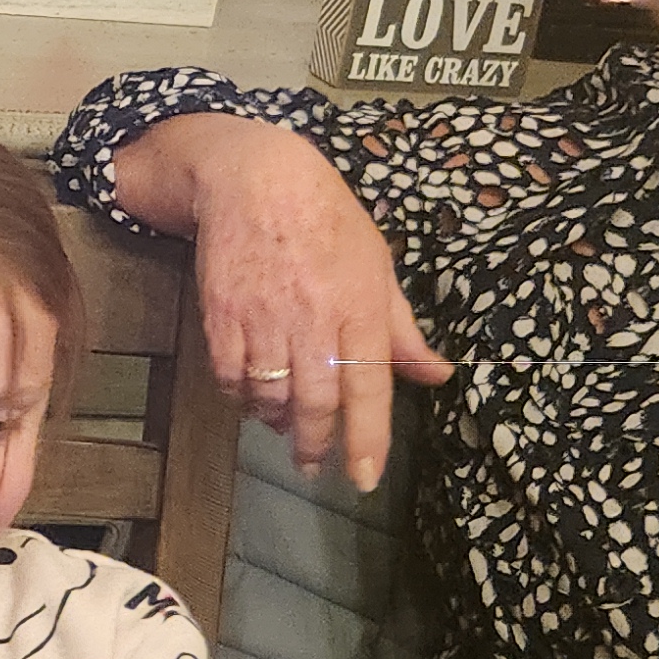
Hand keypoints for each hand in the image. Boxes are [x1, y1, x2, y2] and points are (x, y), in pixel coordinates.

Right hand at [145, 117, 450, 492]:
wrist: (257, 180)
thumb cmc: (329, 222)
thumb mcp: (378, 268)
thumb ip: (402, 331)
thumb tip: (437, 376)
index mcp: (360, 308)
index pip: (368, 388)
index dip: (366, 439)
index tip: (363, 478)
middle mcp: (312, 319)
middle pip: (314, 402)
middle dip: (315, 444)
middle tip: (314, 466)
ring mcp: (263, 318)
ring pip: (269, 394)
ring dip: (278, 420)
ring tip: (286, 425)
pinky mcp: (221, 315)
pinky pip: (230, 376)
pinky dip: (242, 396)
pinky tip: (252, 396)